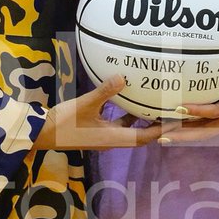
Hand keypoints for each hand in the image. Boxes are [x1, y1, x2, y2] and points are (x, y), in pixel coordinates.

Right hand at [33, 77, 166, 151]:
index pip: (144, 137)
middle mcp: (111, 141)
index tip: (176, 120)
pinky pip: (117, 125)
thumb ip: (104, 92)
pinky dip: (126, 116)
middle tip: (168, 110)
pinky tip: (128, 100)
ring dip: (141, 120)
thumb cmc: (64, 122)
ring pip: (129, 130)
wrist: (43, 132)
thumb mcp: (85, 104)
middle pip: (140, 135)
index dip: (161, 130)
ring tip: (153, 104)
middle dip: (155, 125)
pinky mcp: (96, 132)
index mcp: (113, 139)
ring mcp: (103, 137)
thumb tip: (122, 78)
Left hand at [158, 59, 218, 143]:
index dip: (197, 110)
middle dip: (181, 134)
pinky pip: (203, 132)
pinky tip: (172, 131)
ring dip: (181, 136)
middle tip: (159, 135)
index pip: (214, 111)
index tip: (178, 107)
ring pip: (200, 135)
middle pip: (201, 132)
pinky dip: (188, 133)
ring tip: (159, 136)